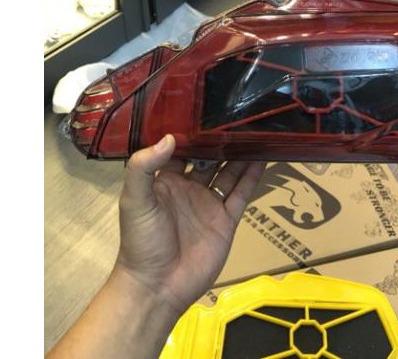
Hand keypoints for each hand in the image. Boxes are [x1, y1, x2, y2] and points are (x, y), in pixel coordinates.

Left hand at [114, 134, 265, 315]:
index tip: (206, 110)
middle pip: (209, 158)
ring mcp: (209, 203)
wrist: (158, 286)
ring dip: (240, 155)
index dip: (192, 132)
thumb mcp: (135, 200)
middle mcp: (189, 187)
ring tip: (254, 132)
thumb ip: (144, 167)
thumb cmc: (141, 241)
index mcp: (166, 179)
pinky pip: (241, 194)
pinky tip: (263, 158)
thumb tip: (170, 137)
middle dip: (221, 140)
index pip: (180, 149)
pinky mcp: (226, 220)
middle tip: (237, 117)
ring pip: (228, 172)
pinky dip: (252, 177)